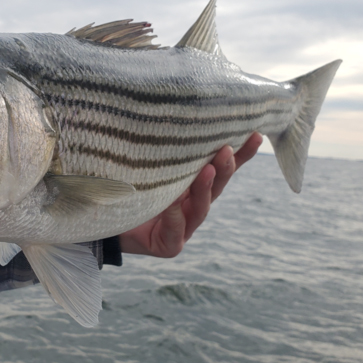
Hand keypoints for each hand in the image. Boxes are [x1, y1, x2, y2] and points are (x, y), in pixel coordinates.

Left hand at [119, 133, 262, 256]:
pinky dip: (172, 214)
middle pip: (215, 187)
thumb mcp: (148, 169)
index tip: (255, 135)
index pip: (220, 169)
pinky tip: (170, 203)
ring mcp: (184, 229)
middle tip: (227, 149)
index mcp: (193, 188)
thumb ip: (163, 154)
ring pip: (200, 208)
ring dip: (205, 188)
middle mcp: (192, 207)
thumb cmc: (130, 193)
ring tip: (208, 170)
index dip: (241, 155)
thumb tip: (172, 116)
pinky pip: (173, 228)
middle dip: (224, 168)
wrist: (107, 227)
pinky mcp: (169, 245)